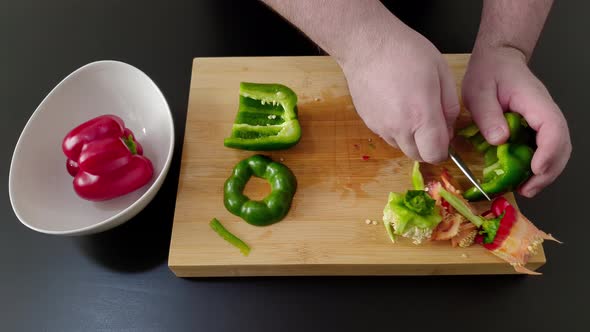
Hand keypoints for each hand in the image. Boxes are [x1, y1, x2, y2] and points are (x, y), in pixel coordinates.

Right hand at [340, 22, 459, 162]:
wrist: (367, 46)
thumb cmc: (406, 52)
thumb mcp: (441, 73)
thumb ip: (450, 107)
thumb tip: (448, 130)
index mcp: (421, 116)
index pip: (435, 154)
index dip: (443, 150)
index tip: (445, 136)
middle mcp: (399, 128)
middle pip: (418, 156)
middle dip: (427, 147)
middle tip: (430, 123)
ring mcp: (381, 127)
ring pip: (401, 147)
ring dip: (411, 139)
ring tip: (411, 112)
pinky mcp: (369, 123)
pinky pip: (387, 136)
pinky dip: (396, 130)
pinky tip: (396, 107)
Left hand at [462, 46, 571, 196]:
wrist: (498, 60)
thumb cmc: (489, 72)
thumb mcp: (479, 91)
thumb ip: (488, 115)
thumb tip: (499, 140)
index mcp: (534, 100)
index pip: (553, 127)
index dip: (548, 151)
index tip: (535, 169)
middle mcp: (546, 112)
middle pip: (562, 145)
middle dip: (548, 171)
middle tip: (527, 189)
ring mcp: (544, 120)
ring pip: (558, 150)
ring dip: (546, 173)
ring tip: (525, 189)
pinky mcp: (538, 128)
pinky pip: (546, 149)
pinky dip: (539, 166)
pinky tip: (523, 178)